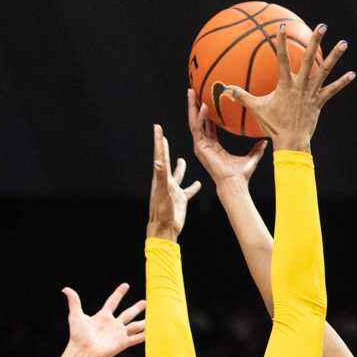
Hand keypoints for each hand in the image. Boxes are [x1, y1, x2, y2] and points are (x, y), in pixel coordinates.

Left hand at [62, 284, 147, 356]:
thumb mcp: (75, 316)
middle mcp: (112, 324)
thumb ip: (74, 301)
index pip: (113, 302)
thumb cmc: (78, 336)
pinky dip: (144, 335)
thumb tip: (65, 289)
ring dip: (143, 322)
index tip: (126, 285)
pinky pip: (136, 338)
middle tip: (146, 302)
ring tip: (153, 318)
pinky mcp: (122, 343)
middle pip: (128, 313)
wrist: (83, 352)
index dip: (119, 293)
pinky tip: (152, 332)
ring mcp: (118, 334)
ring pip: (135, 326)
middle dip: (137, 308)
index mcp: (103, 316)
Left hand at [144, 123, 203, 241]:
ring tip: (182, 159)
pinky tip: (198, 184)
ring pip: (177, 175)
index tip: (157, 128)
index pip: (160, 155)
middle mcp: (166, 182)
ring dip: (179, 167)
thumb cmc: (161, 212)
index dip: (159, 141)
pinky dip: (193, 187)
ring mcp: (173, 190)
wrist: (164, 229)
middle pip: (165, 160)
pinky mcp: (180, 199)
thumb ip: (161, 176)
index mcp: (161, 178)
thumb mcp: (163, 193)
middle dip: (164, 148)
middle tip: (162, 136)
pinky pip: (188, 191)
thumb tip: (158, 161)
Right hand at [187, 88, 265, 184]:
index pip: (208, 125)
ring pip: (194, 121)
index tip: (206, 100)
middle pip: (198, 120)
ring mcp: (201, 146)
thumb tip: (265, 141)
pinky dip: (200, 117)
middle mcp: (205, 144)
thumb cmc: (241, 174)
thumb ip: (257, 149)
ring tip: (191, 92)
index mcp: (214, 145)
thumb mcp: (252, 157)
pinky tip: (203, 106)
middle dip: (195, 105)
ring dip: (192, 107)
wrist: (235, 183)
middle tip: (193, 90)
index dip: (207, 113)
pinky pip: (198, 128)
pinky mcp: (200, 147)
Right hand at [223, 23, 354, 151]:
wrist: (291, 142)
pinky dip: (342, 82)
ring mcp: (312, 93)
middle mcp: (301, 85)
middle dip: (315, 41)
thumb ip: (242, 96)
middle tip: (322, 26)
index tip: (281, 26)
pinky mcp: (319, 102)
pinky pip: (333, 90)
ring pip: (325, 71)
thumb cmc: (273, 125)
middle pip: (309, 59)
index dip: (281, 42)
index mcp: (285, 85)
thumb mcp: (256, 109)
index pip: (282, 58)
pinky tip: (353, 74)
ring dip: (335, 56)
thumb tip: (224, 88)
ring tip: (343, 43)